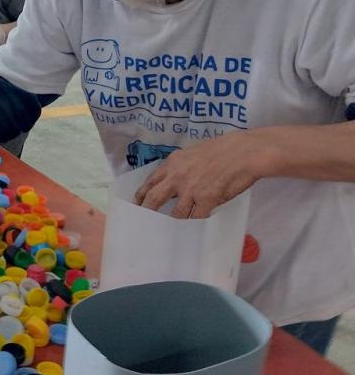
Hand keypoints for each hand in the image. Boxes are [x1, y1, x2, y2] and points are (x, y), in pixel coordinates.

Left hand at [133, 130, 266, 218]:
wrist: (244, 152)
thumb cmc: (222, 150)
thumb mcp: (192, 153)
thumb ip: (180, 167)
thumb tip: (173, 180)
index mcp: (172, 163)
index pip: (150, 181)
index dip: (142, 195)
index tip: (137, 203)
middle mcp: (177, 176)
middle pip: (154, 199)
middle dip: (146, 212)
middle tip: (142, 221)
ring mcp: (191, 189)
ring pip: (175, 214)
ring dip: (173, 223)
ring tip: (169, 232)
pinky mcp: (206, 199)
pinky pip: (195, 218)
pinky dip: (193, 225)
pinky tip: (192, 231)